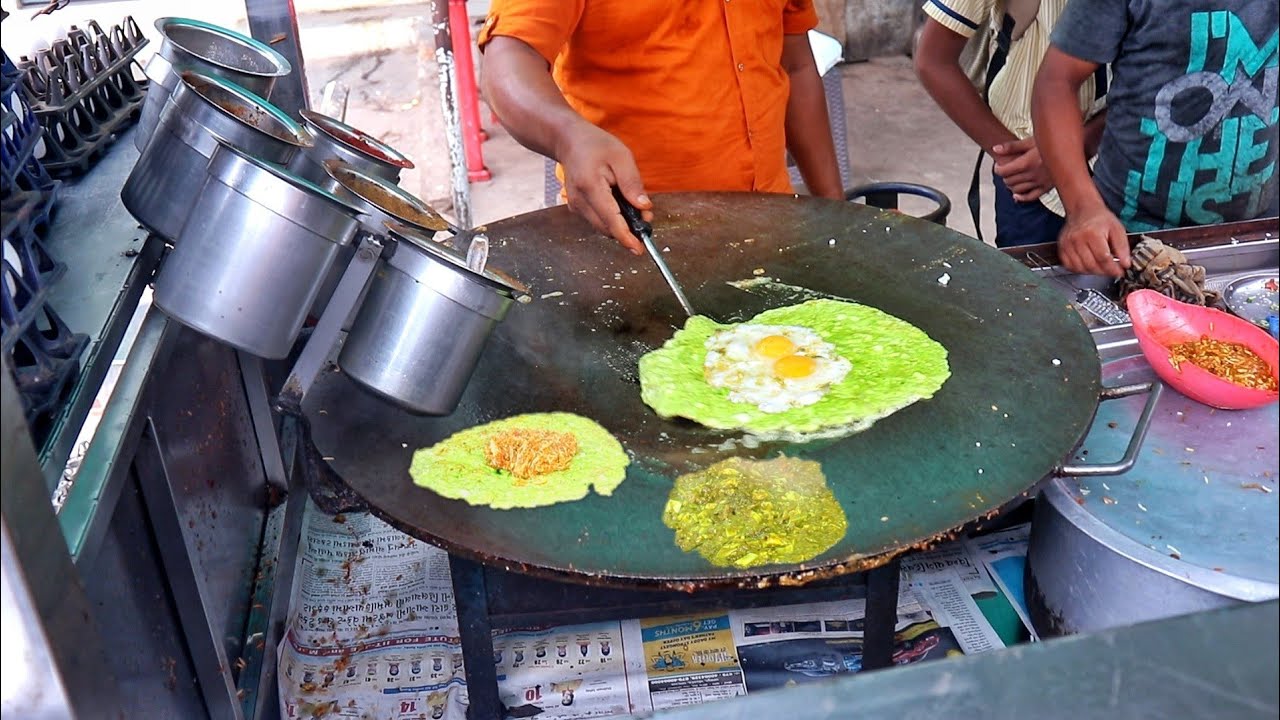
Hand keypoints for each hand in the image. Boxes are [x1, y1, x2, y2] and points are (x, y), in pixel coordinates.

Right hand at [557, 124, 651, 254]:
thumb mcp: (621, 157)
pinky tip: (619, 203)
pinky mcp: (576, 208)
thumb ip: (632, 184)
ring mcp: (575, 206)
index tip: (639, 249)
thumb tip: (644, 208)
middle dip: (628, 229)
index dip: (626, 237)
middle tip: (646, 216)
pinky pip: (598, 220)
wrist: (569, 142)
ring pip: (603, 226)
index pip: (611, 219)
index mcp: (590, 186)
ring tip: (634, 207)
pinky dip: (612, 218)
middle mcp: (579, 201)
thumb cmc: (595, 145)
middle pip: (607, 227)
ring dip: (621, 224)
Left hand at [991, 137, 1053, 202]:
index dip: (998, 169)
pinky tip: (1016, 195)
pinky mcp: (1047, 188)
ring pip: (1017, 190)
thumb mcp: (1030, 141)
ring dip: (1011, 186)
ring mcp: (1040, 183)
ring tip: (1011, 179)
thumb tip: (995, 149)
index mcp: (1027, 163)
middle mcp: (1032, 175)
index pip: (1004, 171)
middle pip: (1009, 181)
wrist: (1073, 149)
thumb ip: (1011, 146)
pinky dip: (1021, 197)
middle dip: (1004, 176)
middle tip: (1005, 171)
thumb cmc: (1051, 143)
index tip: (998, 165)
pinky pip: (1031, 197)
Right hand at [1057, 203, 1130, 277]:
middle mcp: (1077, 239)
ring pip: (1081, 268)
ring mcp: (1067, 245)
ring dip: (1093, 272)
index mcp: (1092, 233)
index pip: (1103, 258)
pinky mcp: (1062, 248)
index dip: (1113, 268)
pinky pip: (1070, 266)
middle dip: (1104, 271)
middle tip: (1112, 270)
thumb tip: (1126, 264)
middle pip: (1091, 265)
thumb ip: (1123, 247)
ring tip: (1101, 267)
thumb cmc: (1100, 219)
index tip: (1119, 272)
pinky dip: (1080, 269)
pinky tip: (1088, 265)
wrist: (1083, 210)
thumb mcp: (1117, 229)